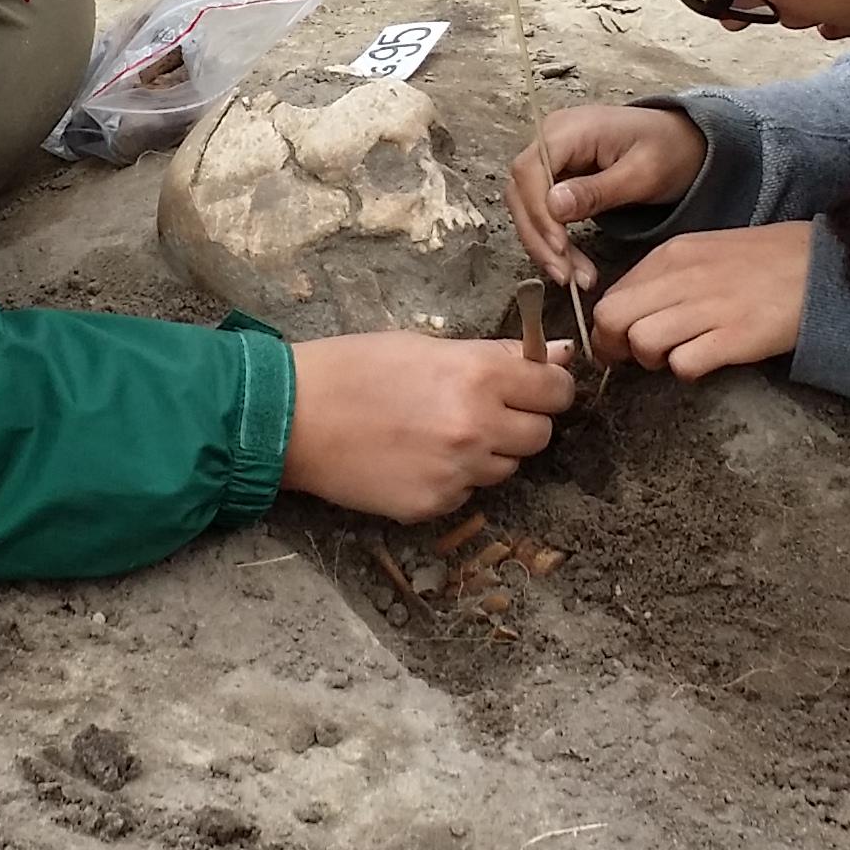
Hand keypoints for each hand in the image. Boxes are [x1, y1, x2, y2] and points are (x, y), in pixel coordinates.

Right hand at [281, 331, 577, 521]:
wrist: (292, 418)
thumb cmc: (354, 368)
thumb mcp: (426, 345)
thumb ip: (497, 355)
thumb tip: (558, 353)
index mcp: (479, 376)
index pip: (556, 391)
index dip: (548, 387)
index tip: (534, 387)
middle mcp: (477, 427)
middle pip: (540, 436)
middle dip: (520, 423)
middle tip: (482, 410)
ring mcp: (457, 472)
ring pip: (505, 468)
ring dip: (486, 452)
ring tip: (436, 432)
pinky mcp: (434, 504)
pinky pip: (467, 493)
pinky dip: (452, 478)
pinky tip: (414, 457)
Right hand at [503, 104, 708, 286]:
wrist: (685, 142)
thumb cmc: (669, 150)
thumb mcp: (642, 174)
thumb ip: (597, 191)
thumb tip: (553, 206)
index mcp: (571, 128)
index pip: (530, 171)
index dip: (538, 211)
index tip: (559, 246)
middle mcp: (551, 139)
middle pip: (521, 192)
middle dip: (539, 238)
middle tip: (565, 275)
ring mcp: (552, 158)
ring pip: (527, 207)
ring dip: (543, 246)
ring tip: (572, 278)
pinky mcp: (557, 177)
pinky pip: (542, 211)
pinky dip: (552, 241)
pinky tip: (570, 264)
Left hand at [592, 223, 813, 379]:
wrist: (823, 265)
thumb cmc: (765, 262)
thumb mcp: (705, 252)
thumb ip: (666, 278)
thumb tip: (630, 310)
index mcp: (672, 255)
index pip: (610, 295)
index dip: (608, 327)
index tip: (617, 342)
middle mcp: (684, 277)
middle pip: (612, 318)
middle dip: (614, 347)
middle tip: (634, 359)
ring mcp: (710, 307)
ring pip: (642, 341)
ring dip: (651, 360)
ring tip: (675, 357)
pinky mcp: (737, 336)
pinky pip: (684, 364)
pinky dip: (686, 371)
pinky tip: (704, 362)